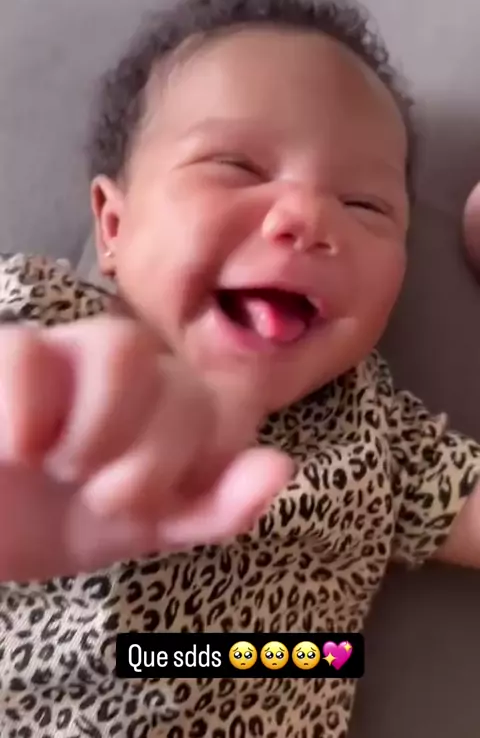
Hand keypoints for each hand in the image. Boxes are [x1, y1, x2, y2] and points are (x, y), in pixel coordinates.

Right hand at [0, 317, 291, 581]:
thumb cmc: (58, 518)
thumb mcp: (142, 528)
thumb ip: (214, 505)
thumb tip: (280, 466)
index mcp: (167, 403)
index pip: (223, 408)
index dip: (196, 464)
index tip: (153, 511)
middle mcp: (124, 369)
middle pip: (176, 382)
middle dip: (149, 459)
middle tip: (100, 498)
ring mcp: (63, 354)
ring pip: (122, 346)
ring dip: (101, 424)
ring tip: (57, 466)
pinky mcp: (9, 356)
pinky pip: (29, 352)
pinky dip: (29, 407)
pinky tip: (21, 449)